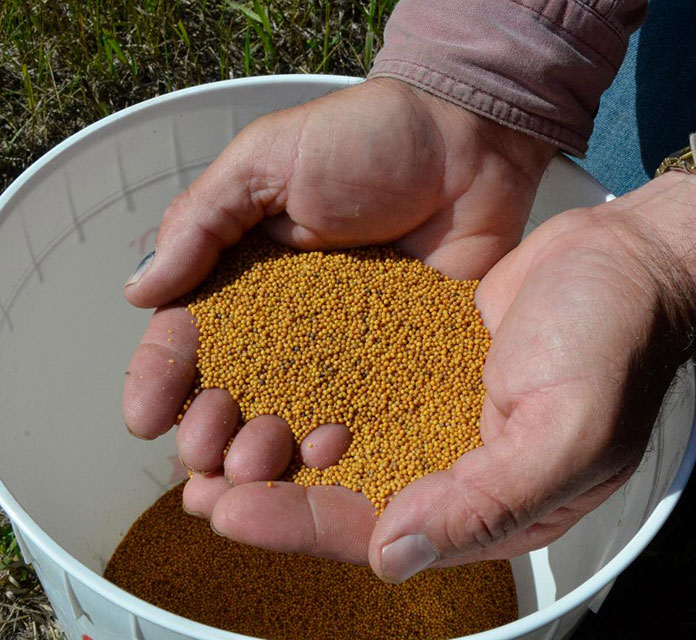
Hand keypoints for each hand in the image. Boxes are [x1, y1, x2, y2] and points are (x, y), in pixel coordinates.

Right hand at [122, 78, 553, 559]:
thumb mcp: (264, 162)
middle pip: (235, 392)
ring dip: (266, 451)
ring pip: (293, 415)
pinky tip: (325, 459)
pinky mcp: (400, 361)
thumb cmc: (360, 137)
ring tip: (256, 467)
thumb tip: (136, 292)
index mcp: (242, 277)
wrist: (464, 141)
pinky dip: (342, 442)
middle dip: (209, 431)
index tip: (144, 417)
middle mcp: (287, 324)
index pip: (189, 337)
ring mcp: (344, 349)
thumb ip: (201, 222)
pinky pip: (366, 412)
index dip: (162, 379)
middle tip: (204, 457)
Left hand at [178, 170, 695, 580]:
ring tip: (209, 434)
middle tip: (194, 480)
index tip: (228, 511)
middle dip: (269, 493)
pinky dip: (307, 387)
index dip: (300, 527)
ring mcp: (436, 412)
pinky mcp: (424, 362)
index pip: (380, 532)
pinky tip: (260, 378)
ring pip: (341, 443)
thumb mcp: (567, 433)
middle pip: (345, 495)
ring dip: (276, 443)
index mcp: (490, 506)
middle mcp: (454, 467)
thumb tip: (392, 558)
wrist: (629, 260)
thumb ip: (484, 506)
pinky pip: (357, 385)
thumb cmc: (614, 344)